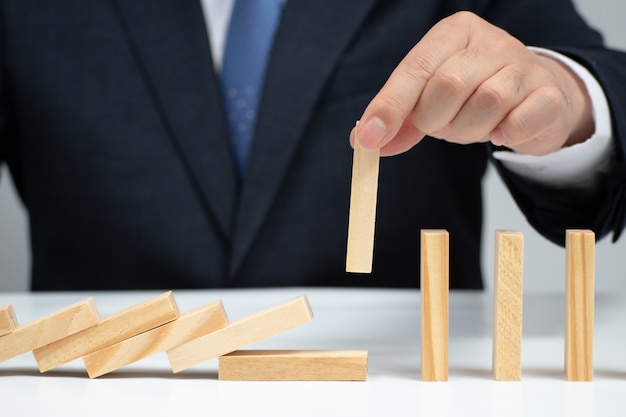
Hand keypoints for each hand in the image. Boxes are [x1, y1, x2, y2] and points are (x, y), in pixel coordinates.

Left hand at [350, 11, 593, 156]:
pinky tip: (502, 130)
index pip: (415, 69)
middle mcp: (490, 41)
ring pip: (485, 103)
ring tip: (472, 127)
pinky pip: (518, 123)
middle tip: (443, 126)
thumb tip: (367, 142)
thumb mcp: (430, 99)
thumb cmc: (474, 94)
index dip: (390, 107)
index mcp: (453, 33)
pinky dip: (504, 136)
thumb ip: (399, 118)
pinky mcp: (549, 94)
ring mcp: (524, 65)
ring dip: (468, 130)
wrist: (534, 98)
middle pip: (448, 86)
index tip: (368, 141)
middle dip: (436, 120)